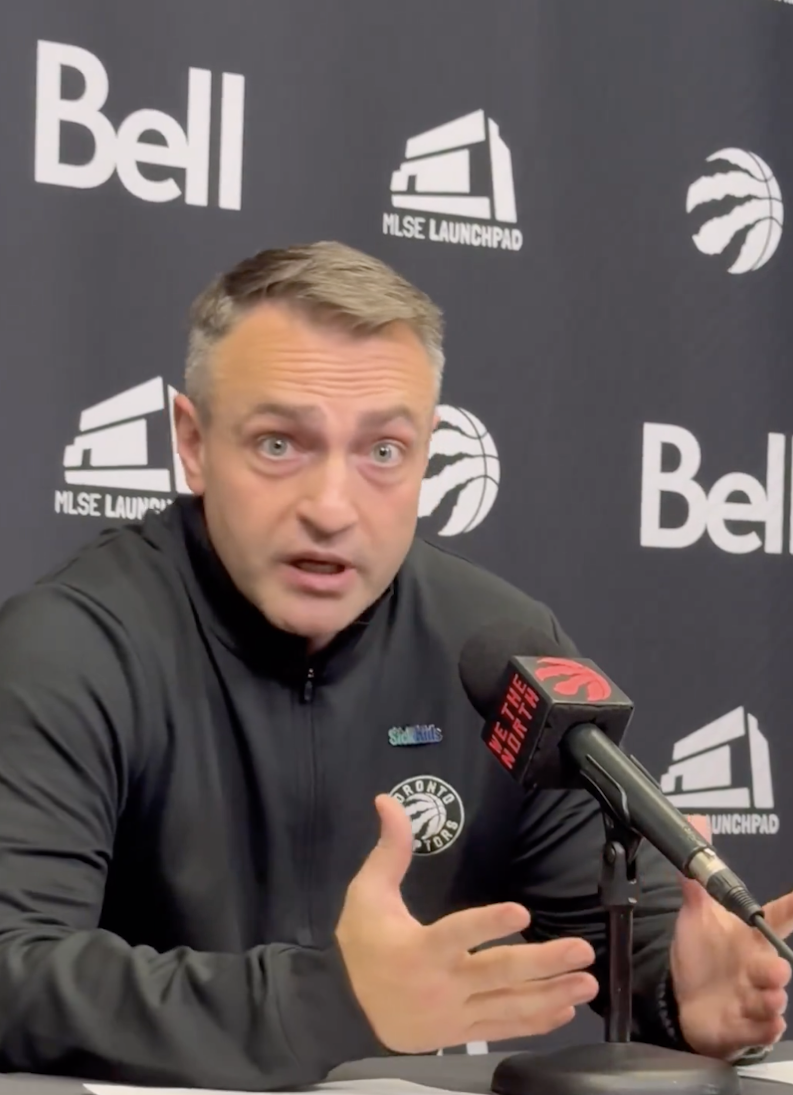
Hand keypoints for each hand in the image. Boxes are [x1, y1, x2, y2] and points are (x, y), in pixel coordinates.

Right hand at [335, 794, 598, 1052]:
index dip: (488, 924)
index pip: (456, 934)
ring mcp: (455, 1014)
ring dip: (552, 994)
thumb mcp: (367, 893)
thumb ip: (389, 850)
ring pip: (509, 1005)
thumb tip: (388, 801)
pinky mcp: (463, 1032)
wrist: (352, 1009)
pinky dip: (537, 1022)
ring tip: (588, 982)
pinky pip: (505, 1028)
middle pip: (496, 973)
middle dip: (543, 963)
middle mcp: (441, 985)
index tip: (522, 912)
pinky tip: (565, 1009)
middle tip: (580, 949)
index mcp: (418, 949)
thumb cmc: (364, 942)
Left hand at [671, 816, 792, 1059]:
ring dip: (771, 999)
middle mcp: (756, 968)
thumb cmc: (702, 955)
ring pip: (769, 1000)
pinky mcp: (741, 1026)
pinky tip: (767, 1023)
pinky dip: (763, 1028)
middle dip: (776, 968)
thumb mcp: (697, 914)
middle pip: (773, 966)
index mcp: (750, 938)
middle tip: (775, 967)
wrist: (685, 1000)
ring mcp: (751, 999)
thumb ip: (697, 876)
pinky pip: (758, 1030)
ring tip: (771, 996)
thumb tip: (697, 824)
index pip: (777, 918)